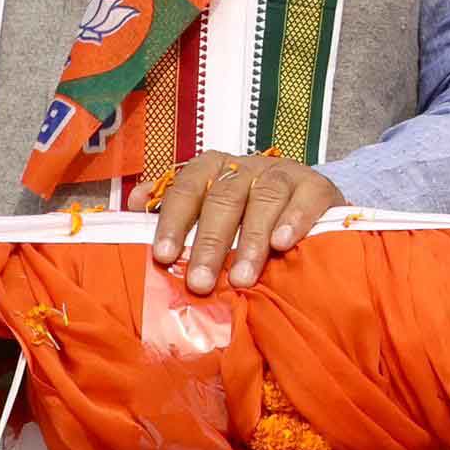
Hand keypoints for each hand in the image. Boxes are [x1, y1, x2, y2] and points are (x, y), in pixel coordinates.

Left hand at [150, 153, 341, 294]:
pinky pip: (305, 199)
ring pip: (263, 200)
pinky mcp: (316, 185)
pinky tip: (283, 244)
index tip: (162, 256)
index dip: (173, 221)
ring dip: (251, 241)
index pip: (186, 188)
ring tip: (242, 279)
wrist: (306, 205)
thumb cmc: (246, 214)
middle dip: (210, 243)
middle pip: (223, 199)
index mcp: (212, 169)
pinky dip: (293, 220)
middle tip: (200, 283)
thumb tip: (133, 204)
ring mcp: (282, 173)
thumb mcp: (208, 209)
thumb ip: (175, 209)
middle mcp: (245, 166)